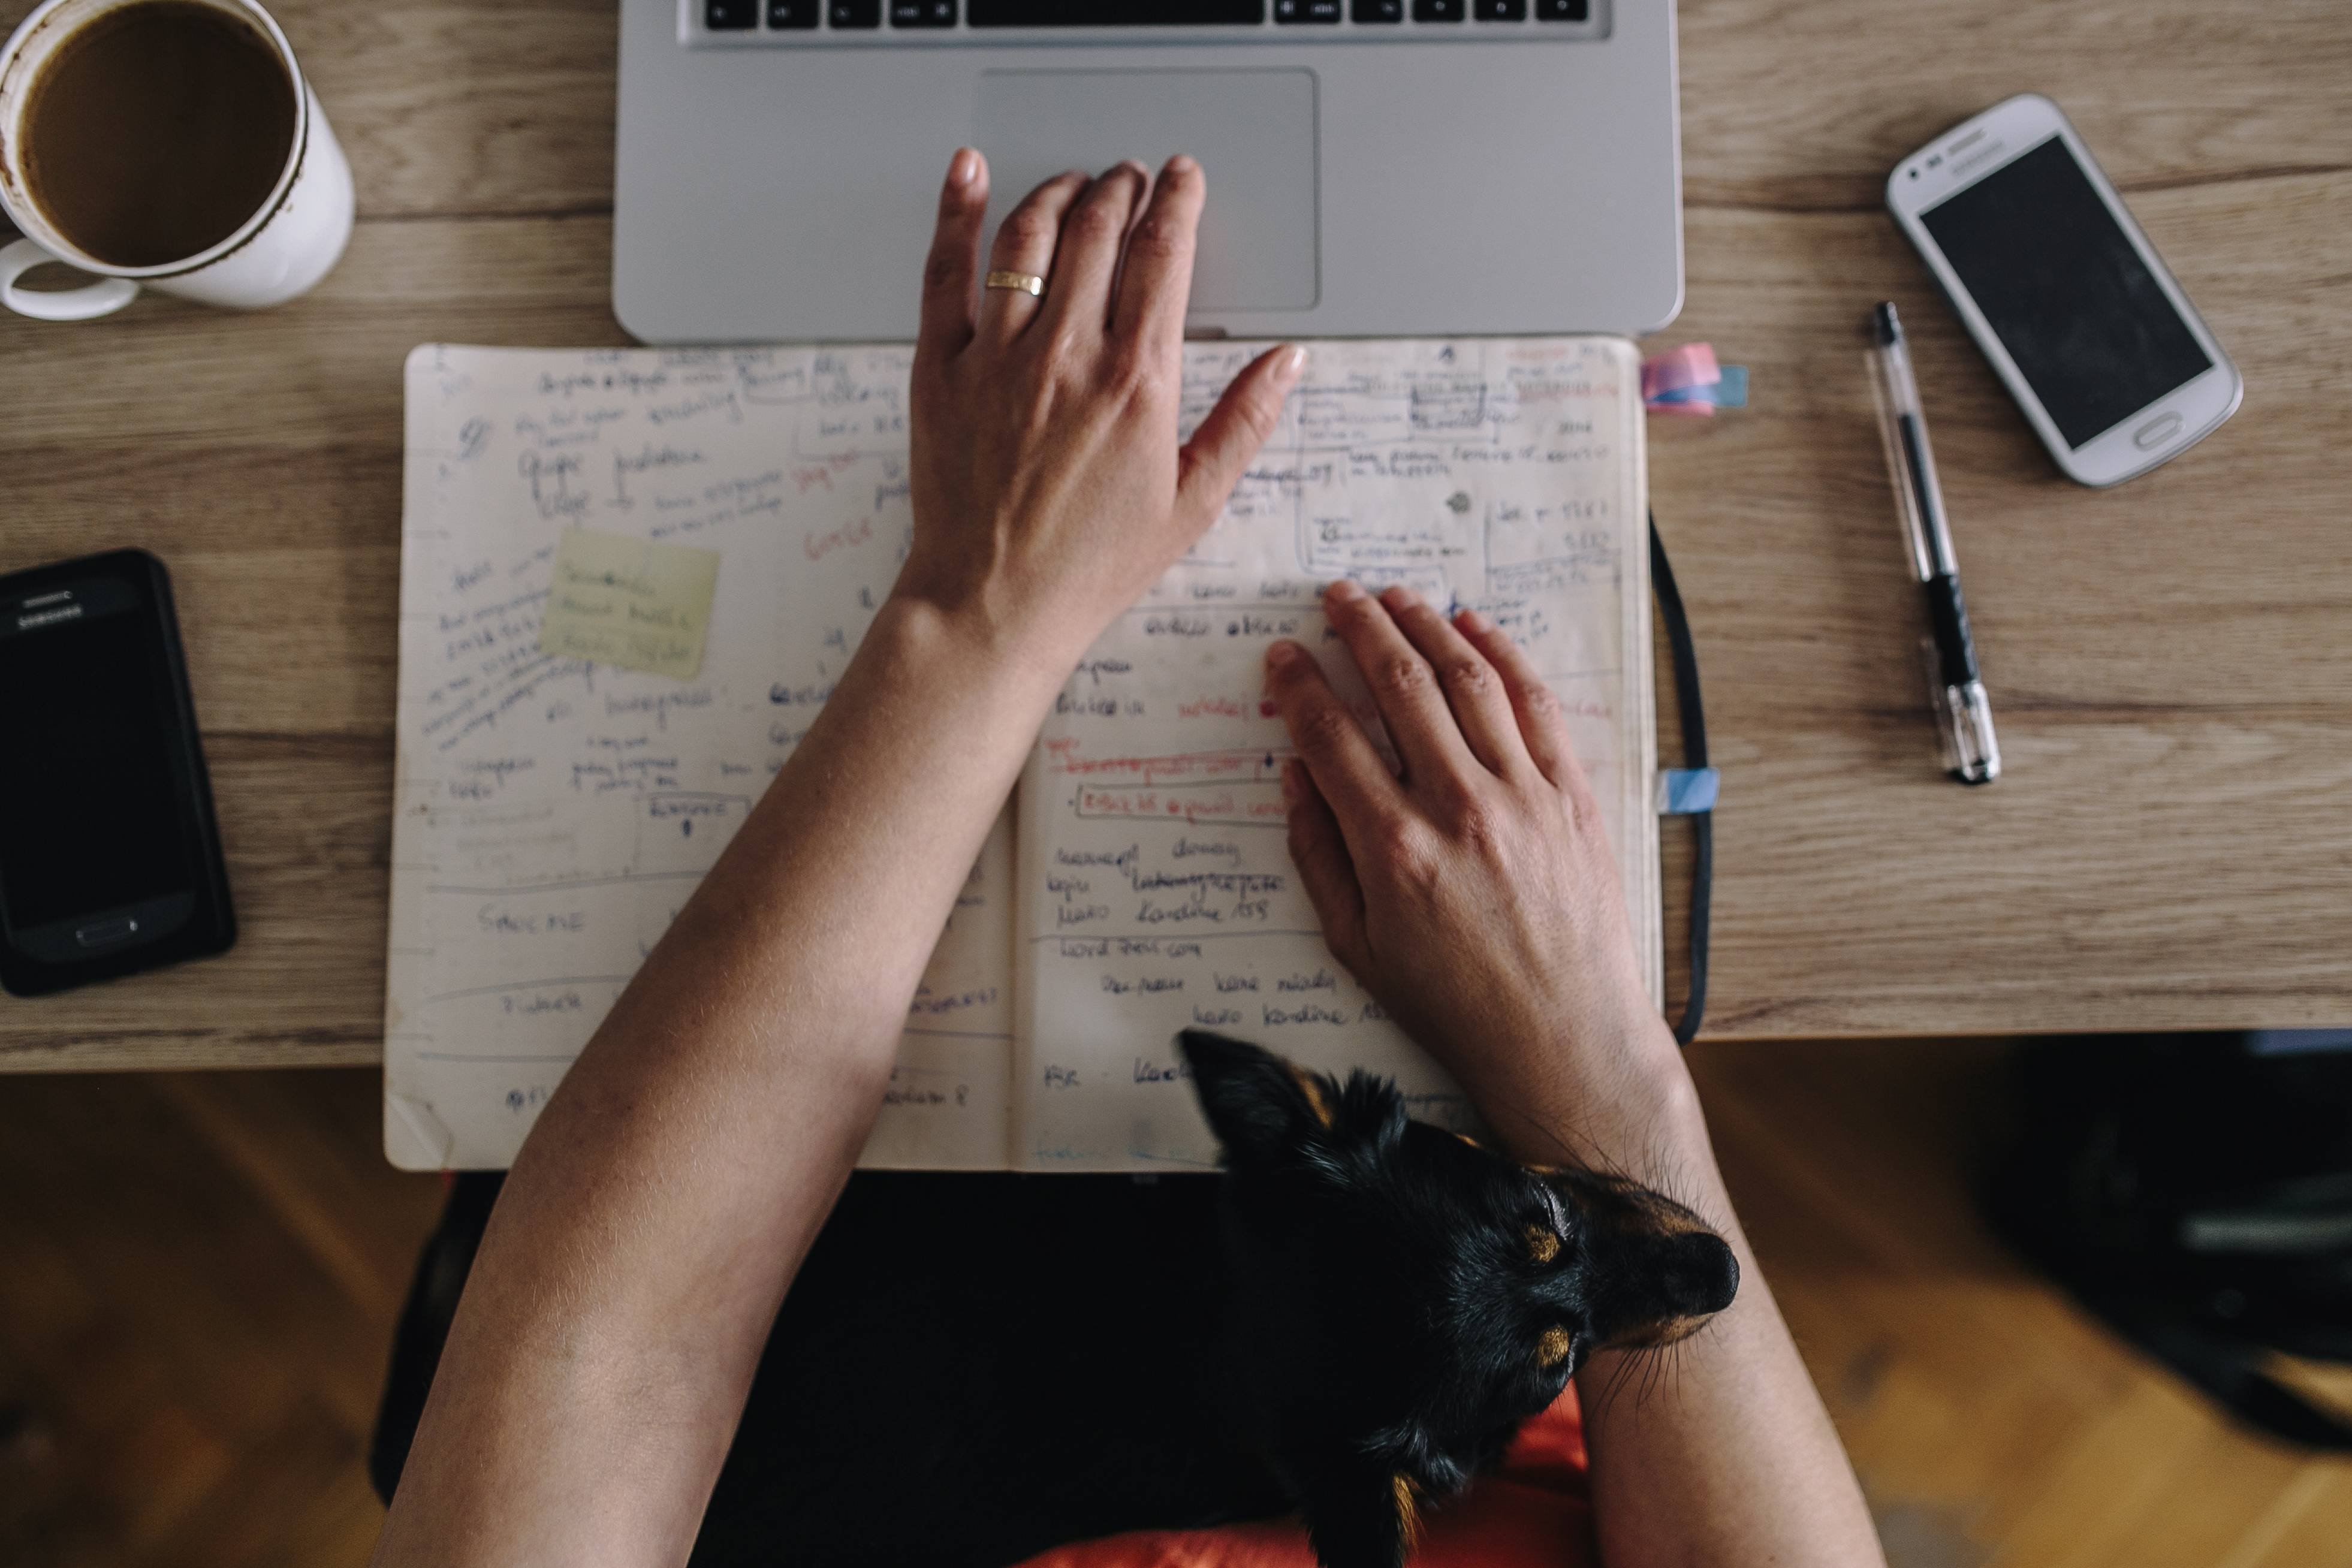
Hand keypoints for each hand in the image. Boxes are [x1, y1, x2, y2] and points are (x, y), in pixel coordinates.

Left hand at [897, 149, 1305, 670]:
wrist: (993, 604)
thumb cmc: (1089, 565)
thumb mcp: (1192, 503)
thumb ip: (1245, 422)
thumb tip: (1288, 362)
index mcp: (1137, 384)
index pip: (1163, 256)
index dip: (1177, 202)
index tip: (1182, 179)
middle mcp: (1067, 356)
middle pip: (1099, 231)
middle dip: (1122, 188)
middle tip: (1131, 178)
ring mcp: (997, 357)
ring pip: (1029, 236)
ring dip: (1058, 193)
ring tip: (1076, 185)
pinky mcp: (941, 369)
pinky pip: (945, 271)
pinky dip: (955, 212)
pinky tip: (967, 172)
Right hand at [1263, 581, 1683, 1140]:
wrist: (1563, 1039)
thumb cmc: (1454, 1003)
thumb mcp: (1357, 945)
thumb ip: (1318, 855)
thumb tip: (1296, 777)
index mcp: (1393, 848)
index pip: (1331, 736)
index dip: (1299, 685)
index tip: (1282, 655)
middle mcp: (1457, 808)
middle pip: (1399, 685)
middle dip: (1360, 627)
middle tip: (1336, 596)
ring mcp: (1522, 796)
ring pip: (1468, 679)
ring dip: (1427, 625)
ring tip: (1397, 596)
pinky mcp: (1572, 797)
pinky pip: (1536, 704)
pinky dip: (1504, 655)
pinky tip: (1475, 628)